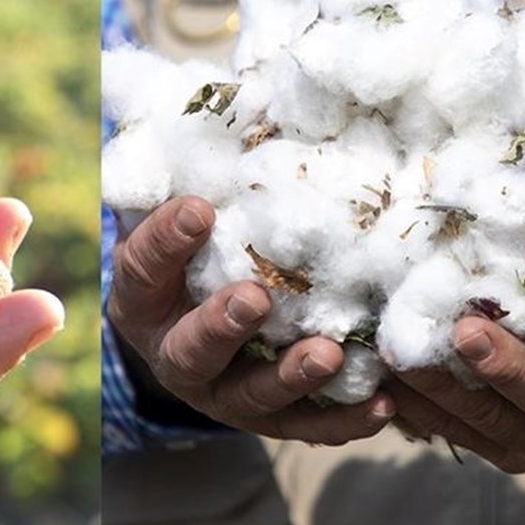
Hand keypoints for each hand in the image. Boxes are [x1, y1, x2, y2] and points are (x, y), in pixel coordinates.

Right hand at [108, 196, 393, 443]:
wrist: (202, 318)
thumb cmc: (198, 248)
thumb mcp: (179, 210)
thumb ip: (188, 174)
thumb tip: (233, 98)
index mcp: (142, 300)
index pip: (143, 269)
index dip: (165, 242)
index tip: (198, 208)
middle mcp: (174, 354)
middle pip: (191, 350)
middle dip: (222, 325)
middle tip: (255, 296)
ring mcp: (222, 393)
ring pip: (252, 396)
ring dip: (291, 376)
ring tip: (329, 353)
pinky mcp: (272, 417)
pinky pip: (306, 426)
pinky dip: (343, 418)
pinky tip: (381, 403)